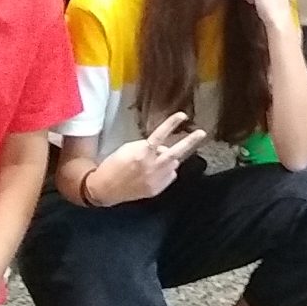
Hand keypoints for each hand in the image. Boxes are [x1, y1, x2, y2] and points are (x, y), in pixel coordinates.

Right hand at [83, 110, 204, 203]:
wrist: (104, 190)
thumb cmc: (114, 165)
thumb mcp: (127, 149)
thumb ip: (147, 146)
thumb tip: (163, 148)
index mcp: (142, 154)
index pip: (160, 135)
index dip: (171, 124)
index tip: (182, 115)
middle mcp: (151, 167)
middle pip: (176, 152)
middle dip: (190, 142)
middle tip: (202, 133)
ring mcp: (155, 180)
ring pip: (173, 164)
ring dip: (169, 159)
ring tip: (157, 160)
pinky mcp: (156, 190)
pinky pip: (169, 176)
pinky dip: (165, 171)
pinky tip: (153, 173)